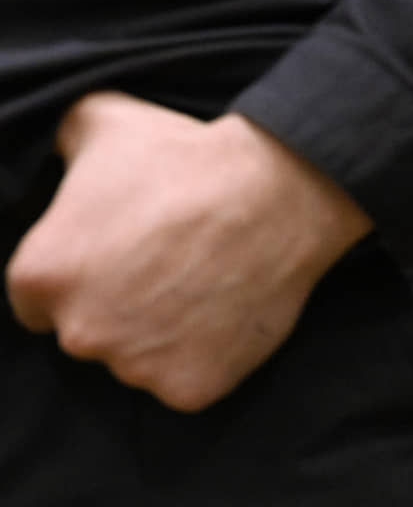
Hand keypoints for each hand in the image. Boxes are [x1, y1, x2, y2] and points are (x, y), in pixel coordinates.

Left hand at [6, 91, 372, 411]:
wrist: (278, 195)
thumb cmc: (189, 156)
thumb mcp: (102, 121)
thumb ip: (61, 149)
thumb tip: (60, 160)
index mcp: (42, 274)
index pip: (37, 300)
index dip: (81, 277)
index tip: (120, 260)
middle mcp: (79, 331)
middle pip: (86, 335)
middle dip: (117, 309)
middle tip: (168, 270)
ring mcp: (136, 367)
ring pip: (136, 363)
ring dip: (160, 338)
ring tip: (203, 289)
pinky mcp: (190, 389)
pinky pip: (185, 384)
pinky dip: (203, 360)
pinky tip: (223, 316)